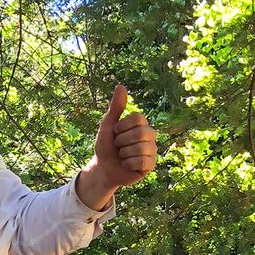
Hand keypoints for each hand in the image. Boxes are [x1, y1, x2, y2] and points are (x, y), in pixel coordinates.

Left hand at [76, 84, 156, 209]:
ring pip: (141, 148)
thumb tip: (121, 86)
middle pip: (141, 132)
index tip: (115, 133)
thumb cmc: (106, 145)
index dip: (122, 127)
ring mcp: (152, 150)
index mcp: (141, 124)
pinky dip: (129, 164)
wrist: (103, 168)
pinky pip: (143, 161)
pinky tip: (126, 165)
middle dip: (122, 141)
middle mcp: (149, 135)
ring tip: (122, 156)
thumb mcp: (108, 125)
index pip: (138, 118)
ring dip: (124, 154)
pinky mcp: (150, 165)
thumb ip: (116, 107)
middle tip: (118, 146)